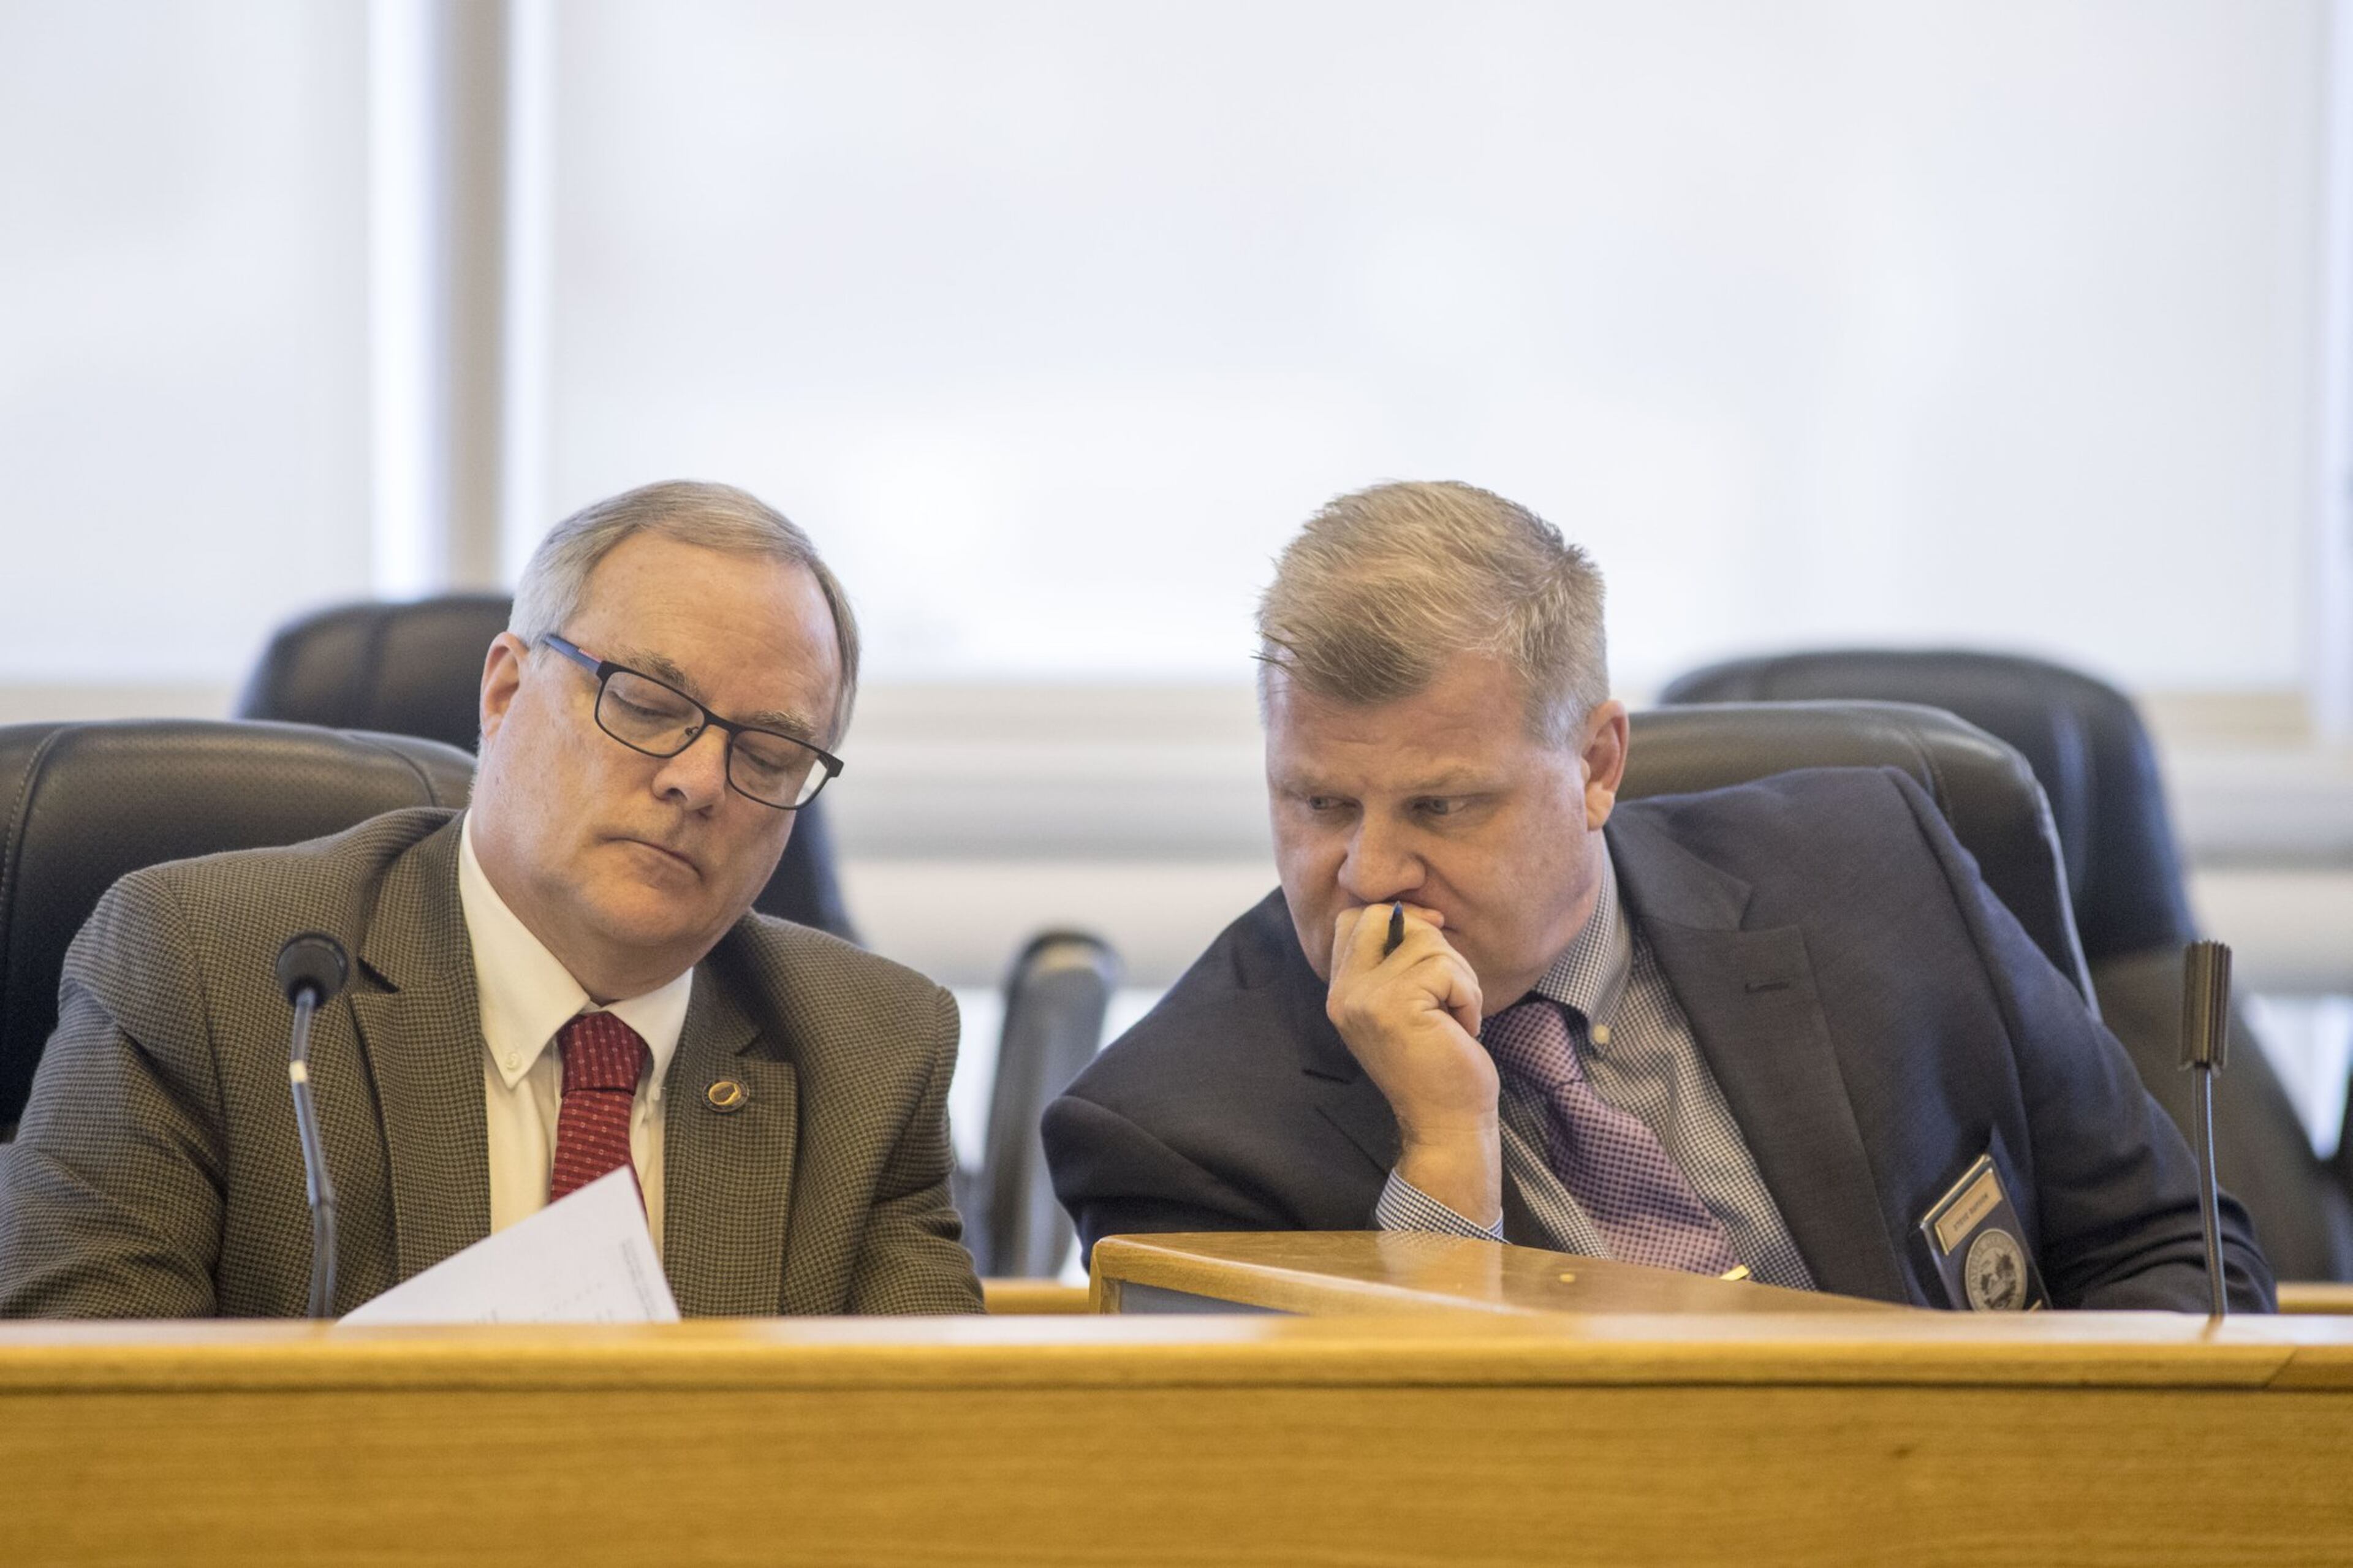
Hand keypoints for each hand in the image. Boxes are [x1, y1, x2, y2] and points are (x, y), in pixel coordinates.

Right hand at [1326, 903, 1501, 1228]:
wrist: (1446, 1124)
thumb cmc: (1438, 1065)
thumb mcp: (1404, 1006)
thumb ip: (1396, 963)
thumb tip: (1422, 913)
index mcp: (1341, 991)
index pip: (1354, 920)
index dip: (1397, 916)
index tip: (1432, 937)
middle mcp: (1344, 994)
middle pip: (1382, 916)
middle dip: (1430, 938)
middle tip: (1451, 981)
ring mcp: (1365, 1000)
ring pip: (1425, 942)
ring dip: (1459, 975)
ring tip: (1458, 1013)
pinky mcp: (1395, 1007)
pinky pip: (1445, 968)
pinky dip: (1468, 995)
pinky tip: (1463, 1027)